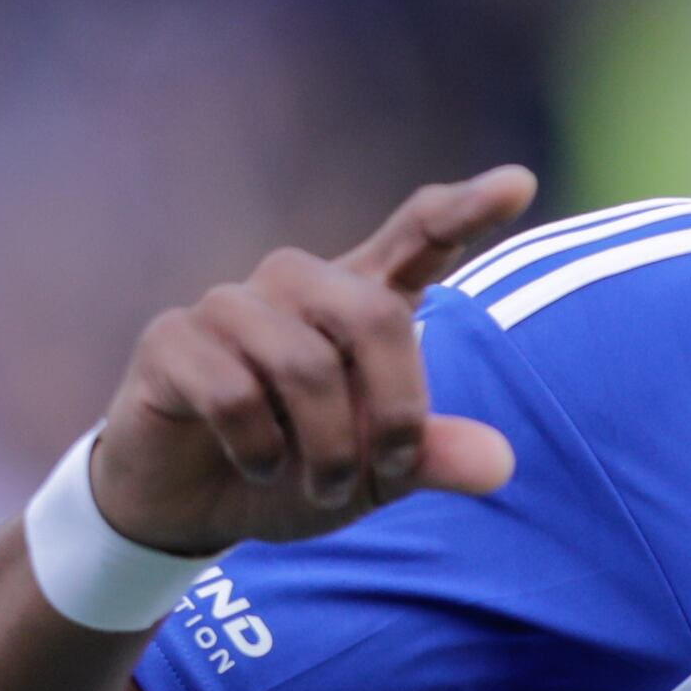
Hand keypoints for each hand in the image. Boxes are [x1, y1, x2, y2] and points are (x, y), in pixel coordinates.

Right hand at [88, 167, 536, 553]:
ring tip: (322, 486)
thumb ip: (432, 457)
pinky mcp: (172, 342)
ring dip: (327, 446)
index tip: (518, 183)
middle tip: (389, 470)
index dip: (465, 210)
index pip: (417, 235)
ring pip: (304, 363)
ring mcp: (229, 307)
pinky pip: (234, 392)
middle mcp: (296, 286)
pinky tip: (259, 465)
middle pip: (372, 314)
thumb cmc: (292, 470)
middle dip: (395, 409)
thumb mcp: (374, 474)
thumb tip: (500, 464)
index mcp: (358, 300)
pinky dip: (261, 449)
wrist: (190, 507)